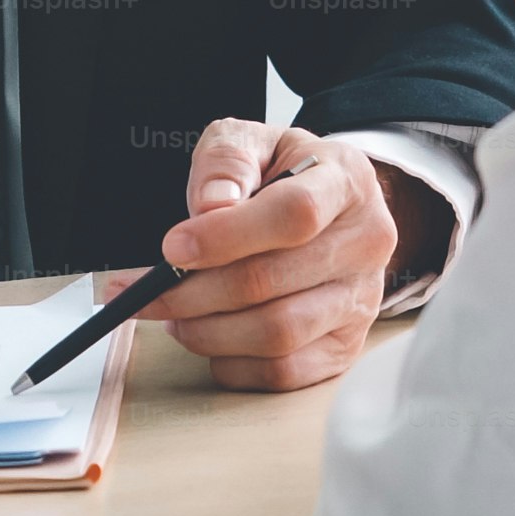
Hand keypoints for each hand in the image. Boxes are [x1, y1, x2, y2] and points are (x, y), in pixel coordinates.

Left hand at [113, 121, 396, 390]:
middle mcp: (366, 244)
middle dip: (194, 292)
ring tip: (175, 312)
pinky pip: (281, 373)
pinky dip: (231, 362)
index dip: (226, 237)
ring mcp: (360, 301)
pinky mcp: (345, 347)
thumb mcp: (256, 142)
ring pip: (275, 335)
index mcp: (347, 182)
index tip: (172, 248)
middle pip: (272, 281)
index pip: (294, 214)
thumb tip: (210, 208)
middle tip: (148, 292)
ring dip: (206, 330)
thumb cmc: (289, 175)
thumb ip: (228, 161)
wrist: (333, 209)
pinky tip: (210, 334)